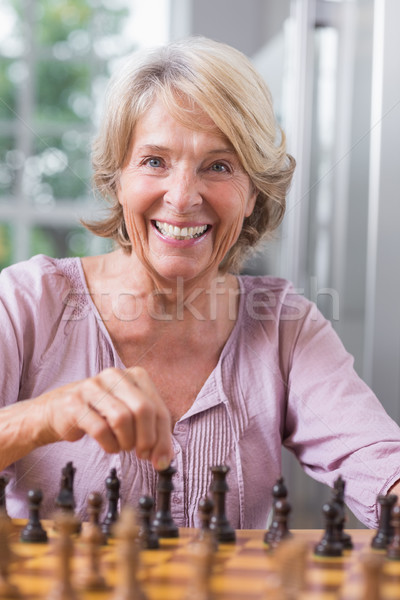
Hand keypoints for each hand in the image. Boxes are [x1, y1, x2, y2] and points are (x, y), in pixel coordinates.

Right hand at [40, 366, 172, 470]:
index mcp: (135, 375)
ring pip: (122, 418)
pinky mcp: (75, 403)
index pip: (158, 408)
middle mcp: (115, 376)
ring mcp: (93, 387)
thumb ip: (151, 431)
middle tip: (142, 454)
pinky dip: (109, 445)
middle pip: (143, 410)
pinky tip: (109, 446)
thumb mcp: (130, 414)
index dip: (163, 437)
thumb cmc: (100, 412)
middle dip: (147, 439)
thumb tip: (165, 458)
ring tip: (123, 446)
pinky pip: (100, 429)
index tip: (161, 459)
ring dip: (126, 442)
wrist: (57, 410)